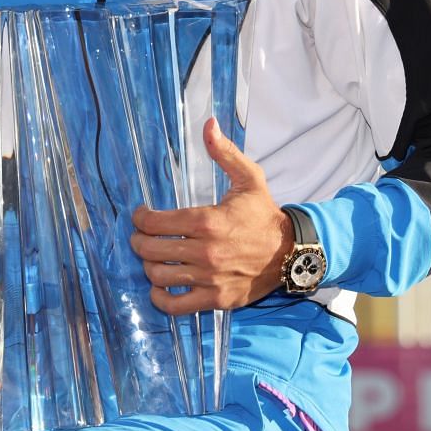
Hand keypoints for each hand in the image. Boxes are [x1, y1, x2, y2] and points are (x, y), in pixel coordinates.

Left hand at [130, 119, 293, 314]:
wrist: (290, 252)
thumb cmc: (264, 215)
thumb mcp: (249, 178)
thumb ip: (224, 153)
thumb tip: (209, 124)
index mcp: (208, 221)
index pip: (155, 222)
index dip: (140, 218)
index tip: (142, 215)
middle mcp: (205, 252)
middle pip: (151, 249)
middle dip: (139, 241)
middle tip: (142, 236)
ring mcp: (209, 278)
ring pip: (158, 276)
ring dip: (149, 266)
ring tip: (152, 257)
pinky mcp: (215, 299)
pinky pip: (175, 305)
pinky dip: (160, 298)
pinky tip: (160, 288)